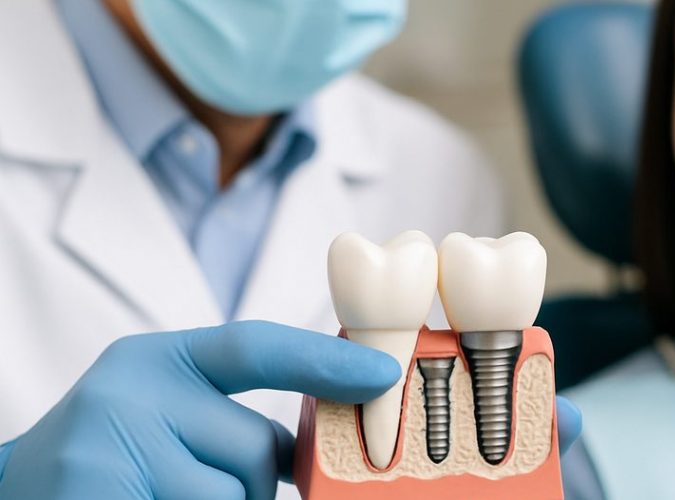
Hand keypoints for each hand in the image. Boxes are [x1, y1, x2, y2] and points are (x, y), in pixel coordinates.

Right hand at [0, 321, 582, 499]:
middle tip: (218, 482)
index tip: (384, 376)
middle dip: (258, 482)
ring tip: (170, 489)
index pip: (255, 347)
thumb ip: (229, 413)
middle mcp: (130, 391)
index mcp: (156, 357)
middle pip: (254, 449)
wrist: (17, 487)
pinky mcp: (98, 494)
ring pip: (231, 496)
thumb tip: (331, 428)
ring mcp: (108, 448)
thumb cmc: (113, 451)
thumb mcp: (165, 408)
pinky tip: (156, 498)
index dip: (325, 362)